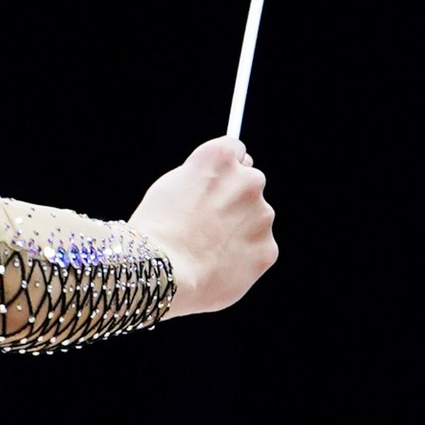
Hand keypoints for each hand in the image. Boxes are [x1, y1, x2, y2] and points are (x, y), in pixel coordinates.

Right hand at [129, 137, 276, 319]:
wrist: (164, 274)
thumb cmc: (156, 230)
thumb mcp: (170, 185)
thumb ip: (201, 176)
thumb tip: (218, 180)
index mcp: (221, 157)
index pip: (235, 150)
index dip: (222, 171)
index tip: (215, 185)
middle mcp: (249, 179)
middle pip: (249, 183)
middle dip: (233, 200)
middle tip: (206, 224)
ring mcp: (263, 215)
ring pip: (255, 218)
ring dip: (239, 229)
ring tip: (207, 250)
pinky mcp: (268, 248)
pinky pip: (257, 249)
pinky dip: (243, 257)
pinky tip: (217, 266)